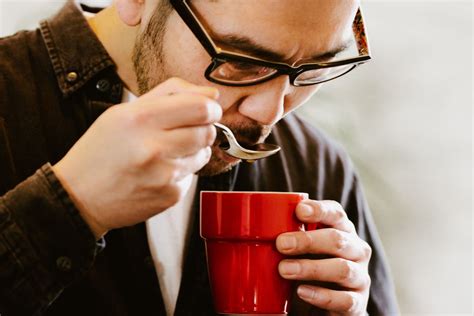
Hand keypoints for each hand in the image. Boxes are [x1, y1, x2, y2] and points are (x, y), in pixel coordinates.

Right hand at [52, 78, 220, 237]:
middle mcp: (153, 147)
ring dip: (193, 151)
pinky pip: (192, 177)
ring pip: (203, 154)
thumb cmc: (102, 151)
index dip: (210, 107)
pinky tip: (158, 173)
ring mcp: (163, 175)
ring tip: (166, 153)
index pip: (200, 108)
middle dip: (203, 128)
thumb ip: (171, 94)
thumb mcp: (125, 112)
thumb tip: (212, 93)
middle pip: (207, 131)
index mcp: (140, 119)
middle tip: (184, 131)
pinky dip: (181, 173)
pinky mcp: (169, 196)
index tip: (207, 110)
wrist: (79, 197)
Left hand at [276, 200, 371, 314]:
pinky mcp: (358, 303)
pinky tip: (302, 291)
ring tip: (284, 270)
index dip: (320, 210)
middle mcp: (356, 250)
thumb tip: (253, 226)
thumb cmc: (310, 266)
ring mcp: (360, 277)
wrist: (327, 305)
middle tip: (281, 244)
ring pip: (342, 269)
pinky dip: (322, 296)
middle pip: (338, 239)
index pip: (336, 213)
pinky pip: (345, 300)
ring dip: (311, 268)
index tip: (299, 211)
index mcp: (342, 231)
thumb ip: (288, 236)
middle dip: (308, 241)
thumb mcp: (300, 249)